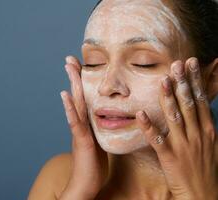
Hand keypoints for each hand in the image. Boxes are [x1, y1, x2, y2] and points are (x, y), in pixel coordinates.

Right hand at [59, 55, 107, 199]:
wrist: (85, 183)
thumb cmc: (93, 163)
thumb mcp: (98, 141)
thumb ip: (98, 129)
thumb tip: (104, 119)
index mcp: (88, 123)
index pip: (85, 98)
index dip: (83, 82)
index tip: (82, 65)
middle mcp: (81, 123)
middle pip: (79, 95)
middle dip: (75, 76)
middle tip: (70, 58)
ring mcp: (79, 131)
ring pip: (76, 103)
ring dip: (71, 84)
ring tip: (68, 67)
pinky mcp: (81, 140)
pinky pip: (75, 122)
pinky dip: (69, 108)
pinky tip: (65, 95)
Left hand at [136, 58, 216, 199]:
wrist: (204, 196)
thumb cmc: (205, 169)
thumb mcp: (210, 143)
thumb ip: (203, 125)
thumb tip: (199, 107)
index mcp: (207, 130)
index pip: (201, 100)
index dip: (195, 81)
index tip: (190, 64)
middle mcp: (197, 135)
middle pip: (189, 104)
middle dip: (183, 82)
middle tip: (176, 63)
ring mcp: (184, 146)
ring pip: (175, 118)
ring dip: (168, 98)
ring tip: (162, 80)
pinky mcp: (171, 158)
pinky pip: (158, 140)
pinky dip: (149, 127)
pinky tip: (140, 114)